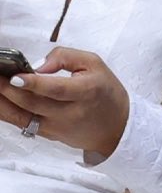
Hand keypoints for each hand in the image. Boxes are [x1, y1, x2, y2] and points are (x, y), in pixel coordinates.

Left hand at [0, 46, 129, 154]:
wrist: (119, 127)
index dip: (33, 84)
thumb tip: (36, 65)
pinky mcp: (51, 135)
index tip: (15, 77)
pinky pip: (23, 125)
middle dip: (7, 90)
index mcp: (86, 92)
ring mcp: (59, 127)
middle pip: (33, 103)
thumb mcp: (94, 64)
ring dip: (2, 104)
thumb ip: (65, 56)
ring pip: (23, 118)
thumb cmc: (106, 92)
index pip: (56, 89)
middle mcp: (71, 113)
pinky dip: (6, 114)